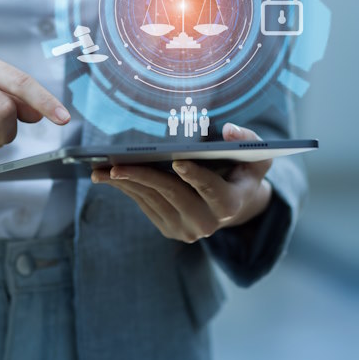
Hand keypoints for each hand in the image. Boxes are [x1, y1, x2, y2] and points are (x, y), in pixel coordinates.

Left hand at [91, 123, 273, 242]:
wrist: (234, 201)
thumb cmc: (245, 170)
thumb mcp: (257, 155)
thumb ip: (249, 140)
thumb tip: (229, 129)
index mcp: (231, 203)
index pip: (213, 191)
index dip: (196, 176)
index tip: (178, 161)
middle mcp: (208, 223)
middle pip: (174, 196)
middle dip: (145, 177)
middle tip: (118, 165)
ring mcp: (186, 230)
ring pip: (153, 201)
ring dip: (127, 183)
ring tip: (101, 169)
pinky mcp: (169, 229)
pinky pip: (145, 206)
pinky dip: (126, 188)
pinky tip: (107, 175)